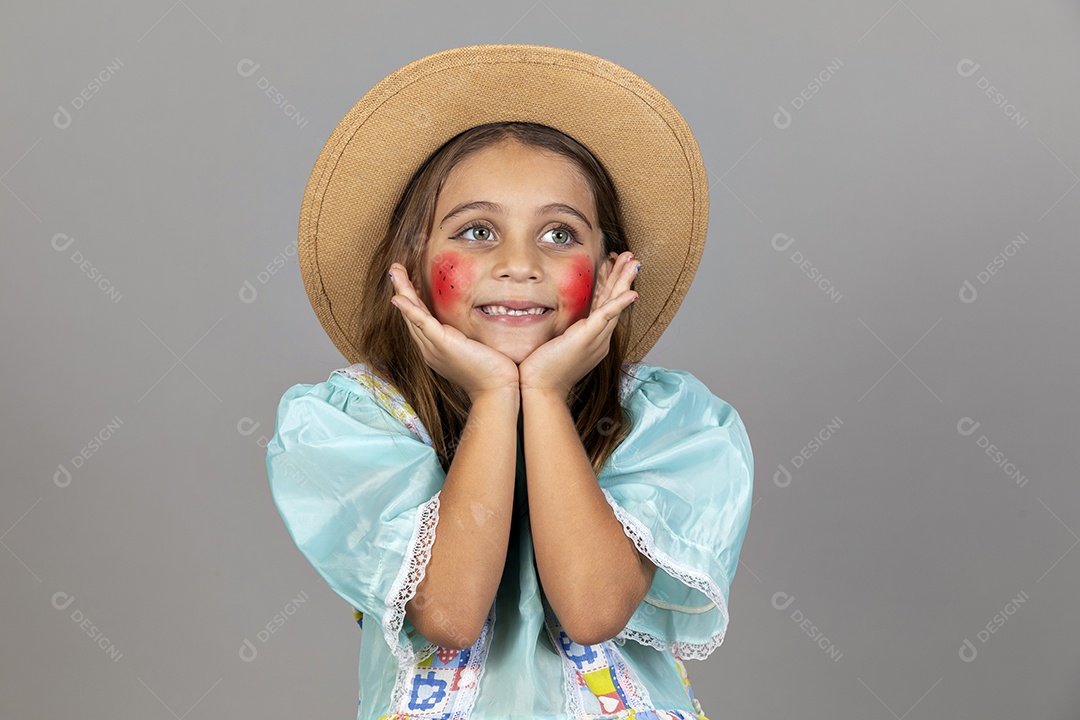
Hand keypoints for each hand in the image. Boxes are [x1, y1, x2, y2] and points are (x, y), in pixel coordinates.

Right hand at [389, 263, 519, 398]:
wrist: (497, 389)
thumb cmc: (492, 370)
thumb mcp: (477, 346)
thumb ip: (470, 333)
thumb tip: (475, 320)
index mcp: (437, 348)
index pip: (421, 319)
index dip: (413, 299)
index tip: (410, 280)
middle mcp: (430, 348)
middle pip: (411, 315)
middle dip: (402, 291)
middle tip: (394, 269)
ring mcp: (434, 347)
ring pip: (413, 316)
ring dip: (402, 292)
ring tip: (394, 272)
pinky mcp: (442, 345)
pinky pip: (422, 323)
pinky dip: (410, 310)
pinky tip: (399, 298)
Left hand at [518, 251, 638, 398]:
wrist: (540, 389)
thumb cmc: (541, 371)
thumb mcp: (552, 344)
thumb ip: (557, 331)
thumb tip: (550, 320)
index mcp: (591, 338)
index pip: (602, 304)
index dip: (608, 283)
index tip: (610, 265)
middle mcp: (598, 338)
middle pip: (613, 301)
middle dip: (621, 277)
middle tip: (630, 257)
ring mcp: (595, 339)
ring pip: (614, 304)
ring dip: (624, 281)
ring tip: (633, 262)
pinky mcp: (587, 339)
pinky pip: (606, 317)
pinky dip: (619, 304)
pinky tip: (631, 293)